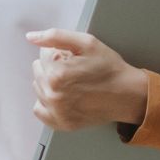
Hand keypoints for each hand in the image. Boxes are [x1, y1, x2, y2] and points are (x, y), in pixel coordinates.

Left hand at [25, 29, 149, 131]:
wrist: (127, 94)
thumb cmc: (110, 69)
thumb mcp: (87, 43)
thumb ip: (55, 36)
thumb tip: (31, 37)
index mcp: (57, 74)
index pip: (43, 54)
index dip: (60, 52)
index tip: (75, 58)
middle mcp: (53, 95)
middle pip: (38, 70)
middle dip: (54, 66)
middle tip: (75, 70)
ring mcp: (56, 112)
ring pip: (38, 88)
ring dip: (50, 83)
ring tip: (72, 83)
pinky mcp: (60, 123)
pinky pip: (39, 109)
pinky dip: (47, 102)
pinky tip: (63, 96)